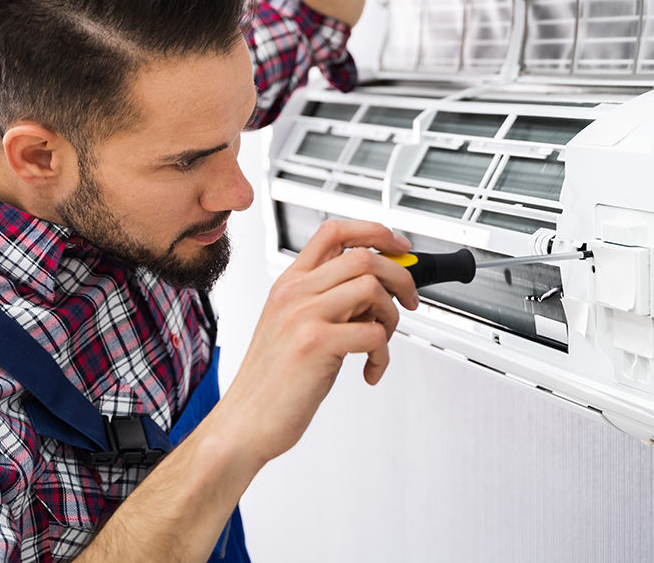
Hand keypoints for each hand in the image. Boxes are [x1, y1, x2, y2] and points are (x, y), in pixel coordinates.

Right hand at [219, 219, 416, 463]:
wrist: (245, 420)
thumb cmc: (272, 379)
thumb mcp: (292, 325)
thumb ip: (327, 300)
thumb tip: (376, 288)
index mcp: (289, 282)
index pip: (334, 232)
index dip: (375, 232)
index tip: (398, 248)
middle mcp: (295, 292)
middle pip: (363, 256)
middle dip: (400, 276)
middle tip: (408, 300)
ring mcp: (303, 316)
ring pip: (372, 288)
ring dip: (391, 316)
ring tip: (380, 341)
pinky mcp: (315, 344)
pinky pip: (372, 333)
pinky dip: (382, 354)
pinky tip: (369, 369)